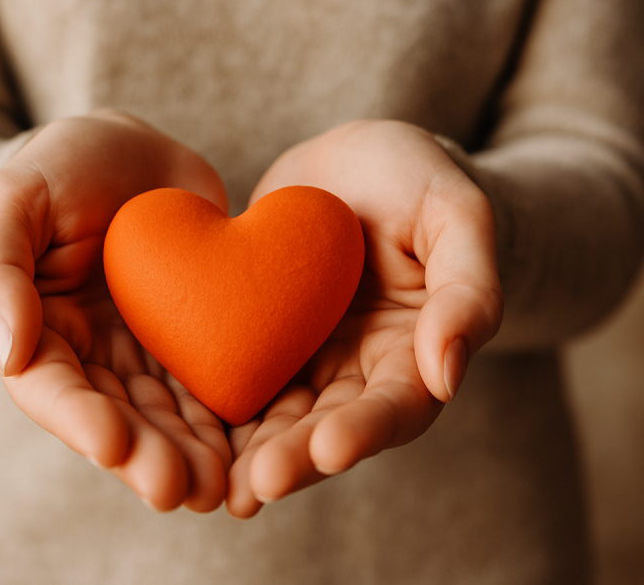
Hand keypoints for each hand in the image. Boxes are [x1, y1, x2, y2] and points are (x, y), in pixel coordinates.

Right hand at [0, 110, 231, 511]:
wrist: (131, 150)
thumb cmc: (60, 166)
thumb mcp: (12, 198)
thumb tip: (6, 351)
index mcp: (38, 330)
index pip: (52, 388)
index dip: (80, 421)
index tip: (114, 445)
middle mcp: (93, 354)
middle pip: (118, 416)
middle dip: (149, 456)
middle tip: (185, 490)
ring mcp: (146, 349)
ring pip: (169, 412)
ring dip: (194, 452)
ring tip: (224, 487)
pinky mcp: (196, 336)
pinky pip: (212, 379)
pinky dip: (232, 414)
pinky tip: (258, 443)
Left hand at [226, 120, 502, 517]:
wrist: (354, 159)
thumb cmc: (419, 179)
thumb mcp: (456, 214)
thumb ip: (467, 289)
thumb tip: (447, 375)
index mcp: (413, 352)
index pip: (397, 404)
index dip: (366, 430)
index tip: (330, 449)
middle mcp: (356, 369)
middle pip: (327, 427)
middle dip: (293, 457)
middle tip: (256, 485)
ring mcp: (303, 356)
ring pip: (275, 416)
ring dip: (246, 452)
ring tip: (213, 484)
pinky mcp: (257, 336)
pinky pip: (232, 371)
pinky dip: (208, 406)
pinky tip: (175, 430)